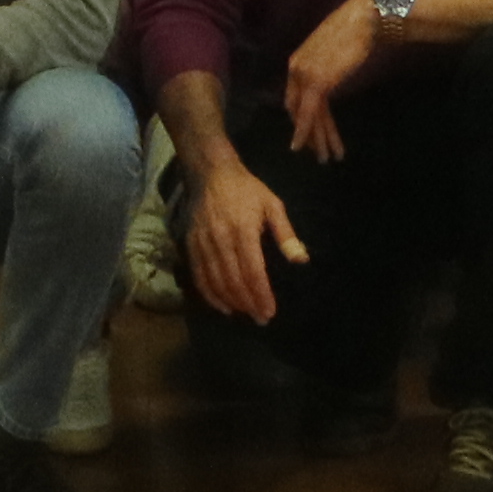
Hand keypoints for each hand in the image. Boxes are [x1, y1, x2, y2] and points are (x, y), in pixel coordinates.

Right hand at [180, 153, 308, 325]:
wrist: (211, 172)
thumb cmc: (247, 190)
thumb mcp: (272, 205)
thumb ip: (286, 234)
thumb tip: (301, 260)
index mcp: (243, 230)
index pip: (253, 271)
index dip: (261, 294)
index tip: (269, 312)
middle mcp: (221, 239)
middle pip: (234, 280)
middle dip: (248, 303)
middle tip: (260, 318)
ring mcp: (203, 243)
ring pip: (216, 281)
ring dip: (231, 301)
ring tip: (245, 313)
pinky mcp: (191, 244)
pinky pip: (199, 275)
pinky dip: (209, 294)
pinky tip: (222, 306)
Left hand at [282, 0, 383, 156]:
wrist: (363, 20)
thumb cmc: (354, 33)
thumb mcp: (332, 54)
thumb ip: (324, 69)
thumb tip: (326, 81)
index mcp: (297, 62)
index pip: (295, 99)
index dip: (302, 119)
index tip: (312, 135)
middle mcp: (295, 70)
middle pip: (298, 111)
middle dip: (309, 134)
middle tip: (317, 154)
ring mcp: (305, 76)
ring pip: (308, 116)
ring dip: (317, 139)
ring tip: (325, 159)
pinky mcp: (317, 82)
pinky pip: (313, 114)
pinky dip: (313, 132)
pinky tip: (319, 146)